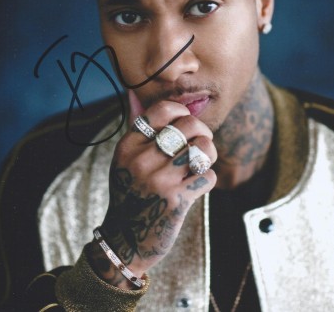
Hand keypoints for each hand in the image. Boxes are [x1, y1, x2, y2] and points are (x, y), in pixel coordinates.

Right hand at [89, 89, 216, 288]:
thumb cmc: (131, 192)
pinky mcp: (176, 200)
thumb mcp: (125, 160)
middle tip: (201, 143)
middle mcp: (141, 160)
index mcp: (128, 145)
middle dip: (203, 131)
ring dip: (208, 155)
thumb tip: (143, 96)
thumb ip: (139, 131)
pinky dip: (207, 179)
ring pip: (203, 148)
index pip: (163, 110)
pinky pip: (208, 176)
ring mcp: (159, 180)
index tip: (185, 121)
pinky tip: (196, 185)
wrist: (126, 238)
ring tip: (200, 162)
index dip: (181, 111)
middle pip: (189, 126)